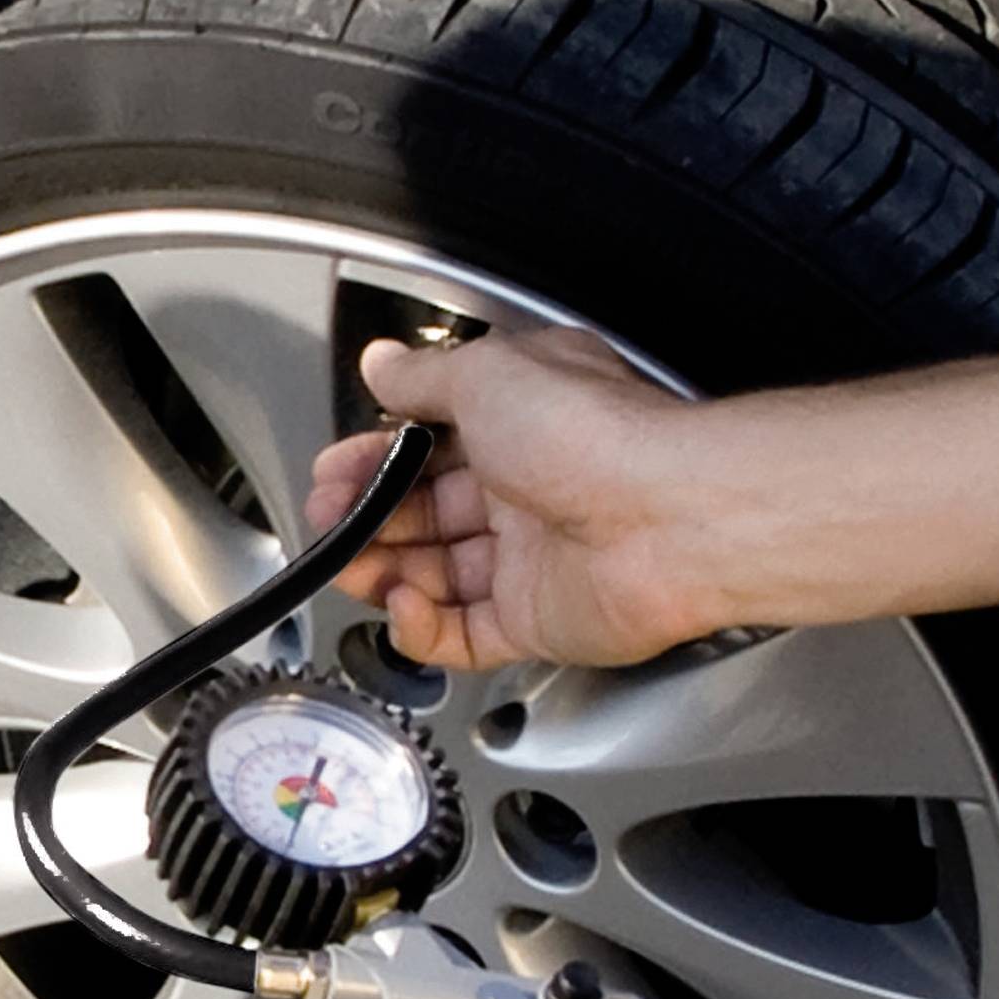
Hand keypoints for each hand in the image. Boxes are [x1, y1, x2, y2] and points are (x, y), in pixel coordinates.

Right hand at [308, 328, 720, 668]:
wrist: (669, 516)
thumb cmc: (599, 436)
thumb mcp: (488, 375)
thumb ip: (424, 378)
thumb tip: (385, 363)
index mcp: (520, 423)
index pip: (428, 445)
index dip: (374, 460)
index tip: (334, 472)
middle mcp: (528, 489)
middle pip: (426, 514)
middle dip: (368, 517)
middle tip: (329, 521)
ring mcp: (533, 559)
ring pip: (437, 577)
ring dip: (384, 573)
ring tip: (349, 567)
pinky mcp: (538, 620)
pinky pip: (464, 635)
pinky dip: (423, 628)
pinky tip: (402, 606)